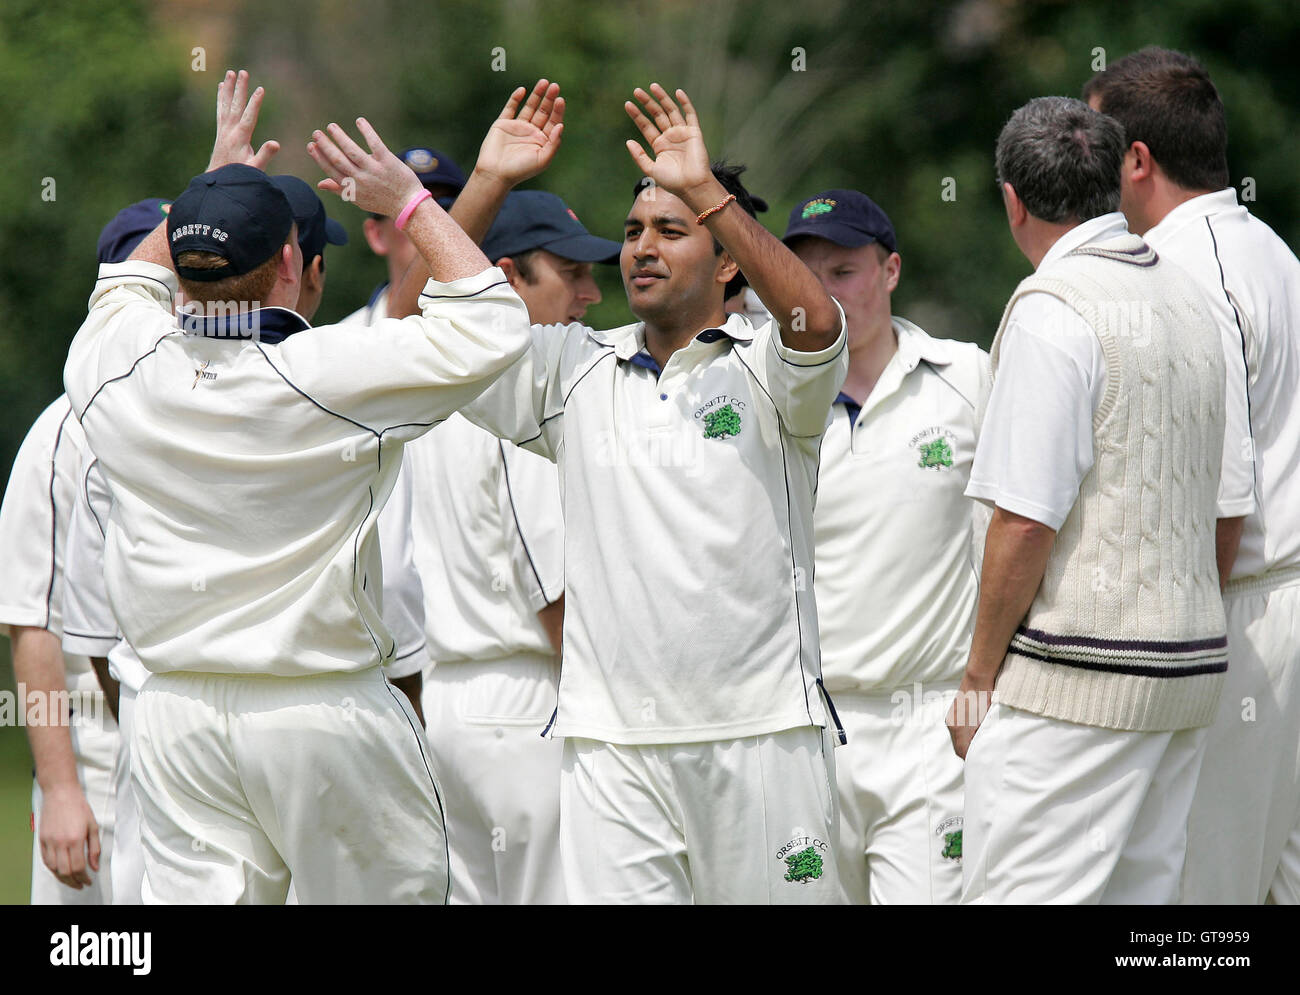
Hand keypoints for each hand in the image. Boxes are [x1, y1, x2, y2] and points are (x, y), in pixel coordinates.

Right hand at [39, 783, 99, 889]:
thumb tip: (95, 867)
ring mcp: (49, 842)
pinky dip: (53, 869)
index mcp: (75, 839)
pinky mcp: (42, 840)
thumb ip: (95, 848)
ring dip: (63, 878)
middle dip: (74, 882)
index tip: (88, 881)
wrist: (61, 793)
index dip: (84, 878)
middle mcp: (60, 843)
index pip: (78, 867)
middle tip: (81, 884)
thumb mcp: (93, 825)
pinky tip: (60, 871)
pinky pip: (46, 861)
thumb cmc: (79, 807)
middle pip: (65, 871)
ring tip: (72, 881)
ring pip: (54, 869)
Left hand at [206, 70, 279, 171]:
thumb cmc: (239, 176)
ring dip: (229, 88)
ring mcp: (223, 130)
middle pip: (235, 105)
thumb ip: (265, 156)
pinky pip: (220, 110)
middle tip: (243, 72)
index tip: (261, 89)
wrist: (218, 180)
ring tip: (230, 73)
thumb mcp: (255, 169)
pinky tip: (222, 87)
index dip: (255, 102)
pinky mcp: (220, 131)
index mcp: (240, 138)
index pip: (249, 116)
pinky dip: (221, 97)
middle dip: (240, 88)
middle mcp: (229, 131)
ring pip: (226, 104)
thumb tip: (275, 144)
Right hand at [308, 118, 425, 218]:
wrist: (408, 205)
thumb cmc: (381, 201)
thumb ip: (339, 189)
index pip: (332, 171)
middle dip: (326, 146)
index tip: (311, 145)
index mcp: (352, 188)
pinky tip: (359, 121)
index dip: (320, 158)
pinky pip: (375, 144)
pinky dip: (367, 131)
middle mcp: (361, 179)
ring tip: (331, 126)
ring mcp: (374, 170)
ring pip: (353, 151)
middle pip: (339, 160)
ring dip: (340, 138)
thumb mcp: (359, 199)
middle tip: (316, 133)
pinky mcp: (388, 162)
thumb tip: (319, 183)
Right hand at [473, 80, 564, 187]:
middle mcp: (532, 132)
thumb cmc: (521, 170)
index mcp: (543, 141)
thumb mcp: (542, 160)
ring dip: (536, 95)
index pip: (553, 122)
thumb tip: (561, 126)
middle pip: (543, 111)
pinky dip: (515, 98)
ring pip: (529, 107)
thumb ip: (553, 143)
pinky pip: (510, 108)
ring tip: (543, 82)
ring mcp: (518, 127)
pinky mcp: (503, 124)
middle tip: (555, 86)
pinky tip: (522, 90)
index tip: (560, 100)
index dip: (557, 111)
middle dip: (549, 99)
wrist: (496, 173)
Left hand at [624, 84, 713, 201]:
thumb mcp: (651, 169)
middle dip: (647, 103)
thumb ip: (639, 156)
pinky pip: (690, 115)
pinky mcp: (694, 132)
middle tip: (637, 91)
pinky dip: (685, 103)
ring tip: (652, 86)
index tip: (627, 104)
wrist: (692, 186)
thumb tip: (627, 141)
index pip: (646, 126)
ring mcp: (682, 133)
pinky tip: (677, 92)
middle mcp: (670, 137)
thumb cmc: (672, 181)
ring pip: (671, 111)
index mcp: (659, 145)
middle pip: (657, 115)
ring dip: (662, 98)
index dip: (637, 115)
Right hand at [946, 676, 994, 759]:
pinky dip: (968, 734)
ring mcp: (952, 717)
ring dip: (969, 742)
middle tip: (984, 755)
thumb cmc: (984, 698)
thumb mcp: (985, 721)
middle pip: (959, 745)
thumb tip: (980, 751)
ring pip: (960, 737)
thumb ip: (980, 737)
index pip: (962, 751)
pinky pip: (960, 729)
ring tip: (983, 742)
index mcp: (957, 727)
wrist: (979, 677)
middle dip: (970, 751)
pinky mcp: (955, 712)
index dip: (972, 758)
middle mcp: (951, 723)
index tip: (982, 762)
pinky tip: (978, 730)